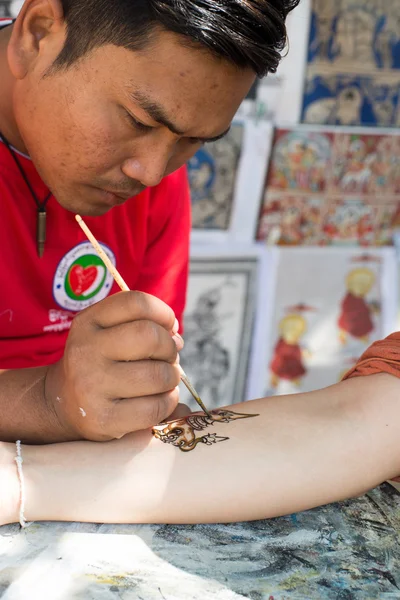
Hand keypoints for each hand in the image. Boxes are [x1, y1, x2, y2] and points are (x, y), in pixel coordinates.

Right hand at [45, 291, 182, 440]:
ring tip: (163, 380)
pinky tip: (160, 399)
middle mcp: (86, 351)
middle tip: (167, 357)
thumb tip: (176, 339)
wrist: (64, 403)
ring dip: (172, 377)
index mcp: (88, 322)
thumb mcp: (107, 332)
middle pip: (150, 336)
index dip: (163, 313)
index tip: (169, 327)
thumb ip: (143, 324)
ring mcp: (92, 386)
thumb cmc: (100, 362)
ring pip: (157, 375)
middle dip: (169, 347)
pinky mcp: (104, 419)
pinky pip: (155, 408)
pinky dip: (168, 402)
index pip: (136, 302)